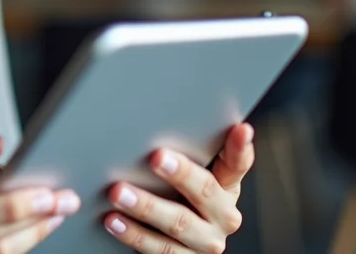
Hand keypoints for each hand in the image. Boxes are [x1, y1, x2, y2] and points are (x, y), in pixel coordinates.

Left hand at [102, 123, 253, 253]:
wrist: (182, 244)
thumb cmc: (182, 197)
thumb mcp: (194, 174)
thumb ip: (189, 151)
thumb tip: (162, 115)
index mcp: (227, 187)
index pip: (238, 164)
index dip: (240, 148)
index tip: (241, 130)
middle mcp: (223, 216)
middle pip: (205, 192)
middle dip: (181, 174)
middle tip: (157, 157)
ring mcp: (205, 241)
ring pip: (178, 224)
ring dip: (146, 207)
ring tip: (119, 192)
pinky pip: (158, 249)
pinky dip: (133, 234)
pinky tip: (114, 220)